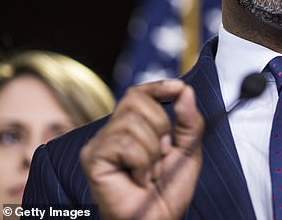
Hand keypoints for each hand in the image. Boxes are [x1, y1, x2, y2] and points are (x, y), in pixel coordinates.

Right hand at [80, 79, 203, 219]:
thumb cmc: (168, 193)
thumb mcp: (188, 151)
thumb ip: (189, 121)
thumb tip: (185, 90)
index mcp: (134, 127)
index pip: (139, 93)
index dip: (157, 86)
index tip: (178, 87)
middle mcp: (113, 131)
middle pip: (137, 100)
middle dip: (161, 127)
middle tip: (161, 156)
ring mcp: (100, 144)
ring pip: (132, 122)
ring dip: (152, 151)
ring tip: (149, 172)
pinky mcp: (92, 157)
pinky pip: (125, 143)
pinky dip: (141, 162)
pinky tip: (138, 178)